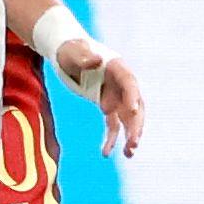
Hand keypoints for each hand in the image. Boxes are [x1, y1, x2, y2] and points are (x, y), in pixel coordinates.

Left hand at [55, 37, 145, 155]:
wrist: (66, 53)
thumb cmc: (70, 49)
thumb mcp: (73, 52)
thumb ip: (84, 57)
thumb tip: (96, 60)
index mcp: (117, 67)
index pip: (129, 83)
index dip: (132, 97)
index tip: (133, 111)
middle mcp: (121, 83)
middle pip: (134, 105)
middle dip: (136, 124)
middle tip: (134, 142)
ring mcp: (116, 95)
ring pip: (128, 119)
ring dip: (130, 136)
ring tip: (129, 154)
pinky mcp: (107, 106)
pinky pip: (112, 125)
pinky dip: (111, 139)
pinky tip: (106, 153)